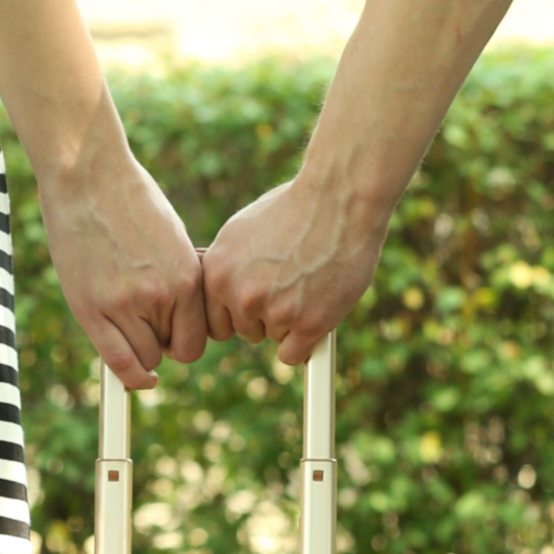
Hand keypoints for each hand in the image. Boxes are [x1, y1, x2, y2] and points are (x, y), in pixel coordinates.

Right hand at [41, 154, 204, 389]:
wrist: (88, 175)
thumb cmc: (129, 200)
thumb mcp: (172, 238)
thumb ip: (179, 282)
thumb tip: (181, 321)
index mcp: (187, 278)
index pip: (197, 340)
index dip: (184, 340)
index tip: (172, 332)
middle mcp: (161, 295)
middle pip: (171, 351)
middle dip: (162, 342)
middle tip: (145, 320)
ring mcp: (124, 304)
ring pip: (144, 358)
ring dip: (139, 348)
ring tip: (126, 320)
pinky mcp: (91, 308)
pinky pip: (118, 362)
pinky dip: (129, 376)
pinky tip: (134, 378)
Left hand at [203, 178, 384, 365]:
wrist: (338, 198)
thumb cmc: (295, 207)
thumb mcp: (242, 232)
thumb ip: (228, 269)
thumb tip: (220, 294)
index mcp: (217, 272)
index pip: (215, 321)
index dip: (237, 312)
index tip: (255, 301)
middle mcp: (240, 295)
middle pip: (245, 331)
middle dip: (265, 316)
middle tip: (290, 283)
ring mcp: (274, 312)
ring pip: (273, 338)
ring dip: (291, 321)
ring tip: (309, 282)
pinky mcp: (307, 324)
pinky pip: (294, 354)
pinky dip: (306, 340)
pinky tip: (318, 309)